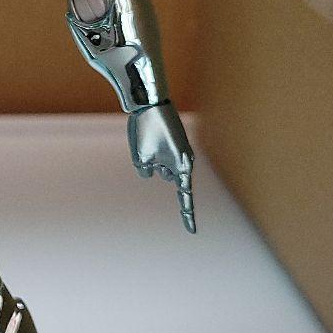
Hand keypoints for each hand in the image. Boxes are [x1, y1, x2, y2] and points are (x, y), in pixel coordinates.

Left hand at [127, 102, 195, 232]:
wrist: (150, 100)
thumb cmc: (147, 130)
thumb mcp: (140, 157)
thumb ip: (146, 171)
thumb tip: (152, 172)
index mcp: (182, 166)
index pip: (184, 196)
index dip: (187, 214)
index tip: (192, 232)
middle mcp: (184, 160)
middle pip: (165, 176)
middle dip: (154, 166)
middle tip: (150, 146)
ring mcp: (179, 151)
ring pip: (159, 165)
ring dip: (150, 157)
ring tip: (148, 137)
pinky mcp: (172, 143)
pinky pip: (157, 155)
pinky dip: (148, 149)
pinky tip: (148, 134)